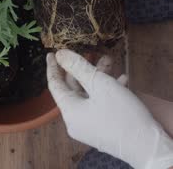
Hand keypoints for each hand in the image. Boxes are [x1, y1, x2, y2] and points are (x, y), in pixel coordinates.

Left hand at [47, 50, 172, 168]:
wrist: (148, 148)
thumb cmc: (123, 115)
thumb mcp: (100, 85)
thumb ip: (79, 67)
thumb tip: (60, 55)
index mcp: (69, 111)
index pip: (55, 85)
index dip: (53, 67)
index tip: (52, 53)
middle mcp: (74, 120)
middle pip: (73, 89)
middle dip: (82, 69)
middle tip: (89, 52)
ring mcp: (88, 126)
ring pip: (88, 95)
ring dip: (97, 78)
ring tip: (109, 61)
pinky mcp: (101, 128)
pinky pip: (98, 105)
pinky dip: (106, 92)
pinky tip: (121, 80)